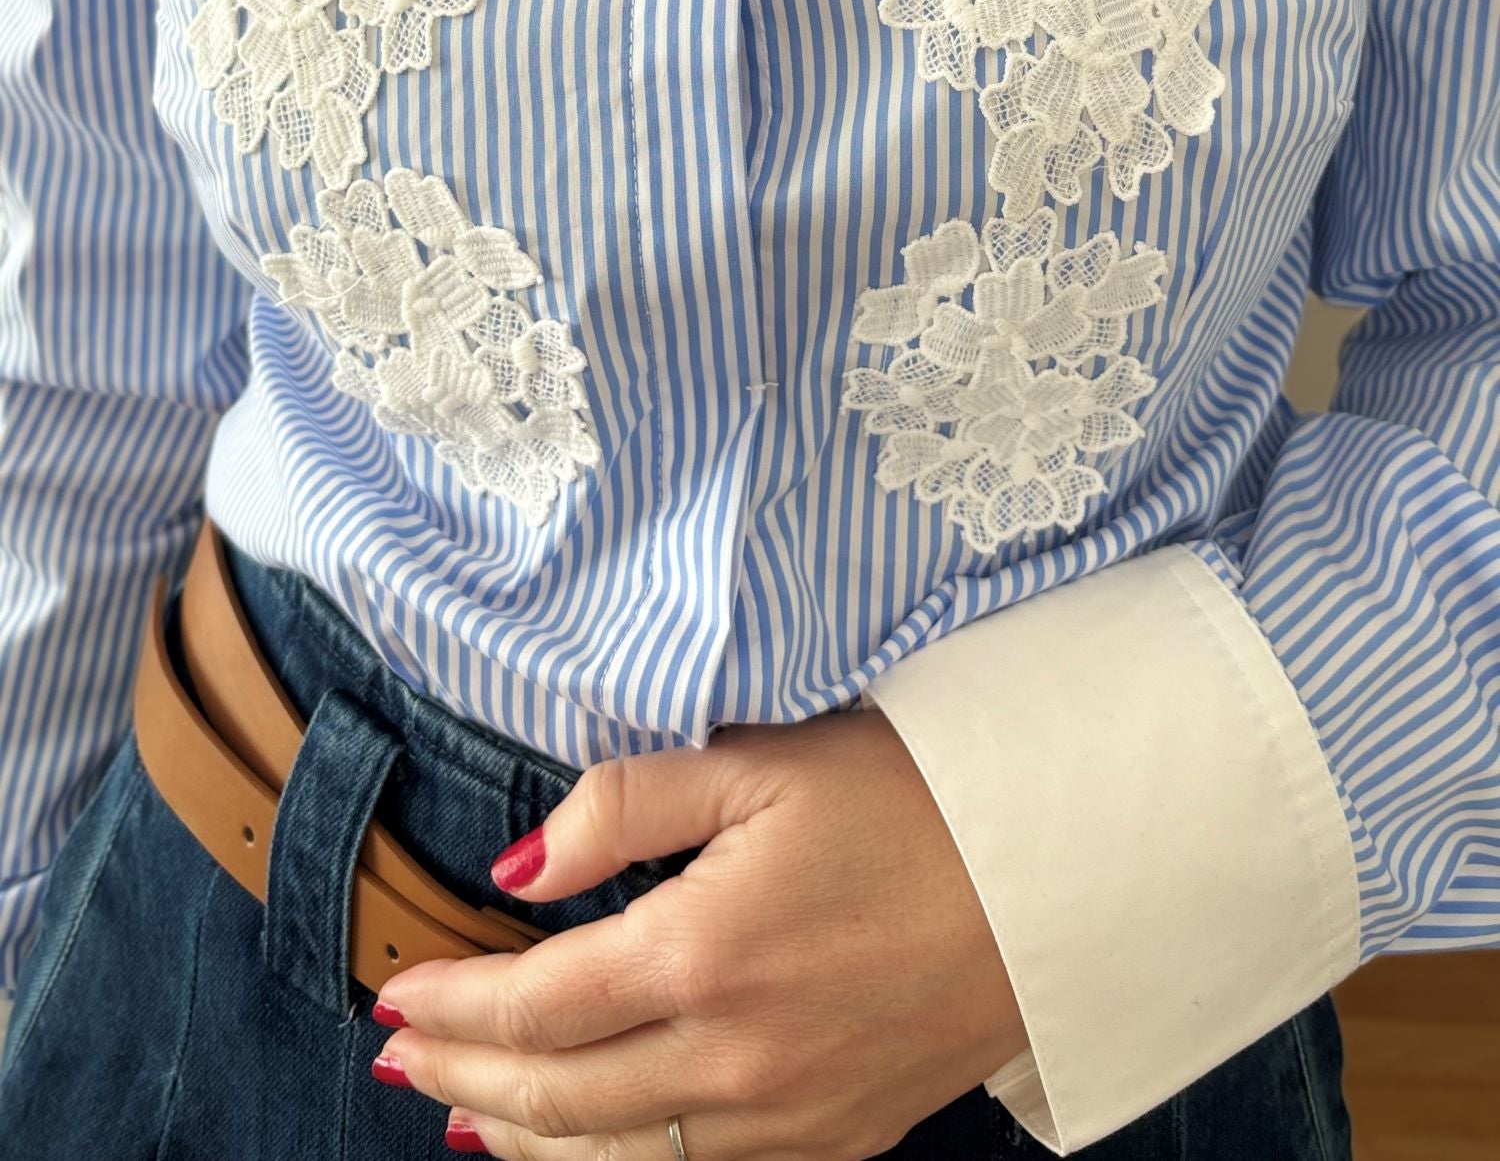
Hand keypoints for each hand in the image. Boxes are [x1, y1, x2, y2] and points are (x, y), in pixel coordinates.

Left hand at [370, 700, 1030, 1158]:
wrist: (1059, 874)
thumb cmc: (912, 795)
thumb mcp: (762, 760)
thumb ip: (626, 801)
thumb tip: (517, 863)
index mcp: (704, 953)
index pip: (535, 1005)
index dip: (453, 1005)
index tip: (395, 988)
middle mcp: (735, 1057)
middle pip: (557, 1097)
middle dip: (464, 1077)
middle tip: (400, 1053)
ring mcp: (788, 1114)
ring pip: (617, 1157)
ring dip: (524, 1138)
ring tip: (461, 1111)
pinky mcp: (835, 1137)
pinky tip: (583, 1146)